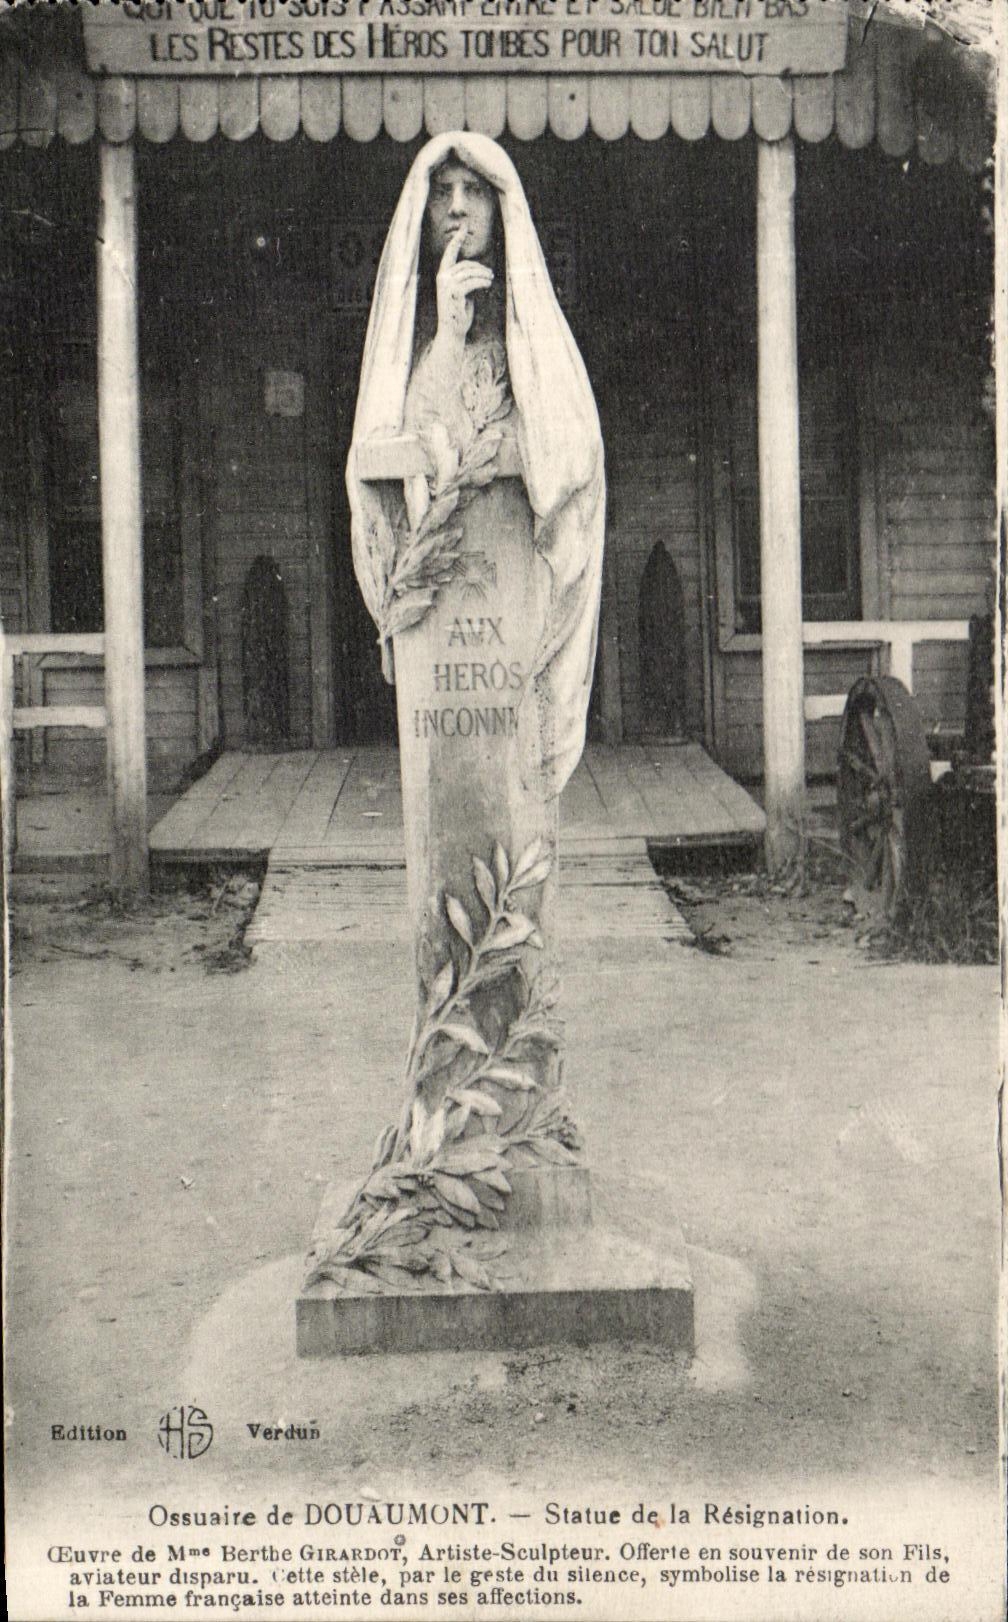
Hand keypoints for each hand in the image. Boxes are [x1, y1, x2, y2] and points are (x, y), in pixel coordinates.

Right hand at [434, 227, 493, 346]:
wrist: (452, 332)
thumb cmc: (459, 314)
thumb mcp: (462, 293)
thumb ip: (466, 280)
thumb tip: (479, 270)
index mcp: (442, 276)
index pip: (450, 254)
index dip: (457, 240)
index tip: (464, 227)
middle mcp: (442, 278)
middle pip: (465, 264)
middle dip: (480, 268)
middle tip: (490, 274)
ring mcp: (447, 285)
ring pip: (470, 272)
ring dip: (483, 275)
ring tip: (490, 280)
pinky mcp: (454, 292)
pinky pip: (473, 282)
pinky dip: (483, 282)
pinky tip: (488, 285)